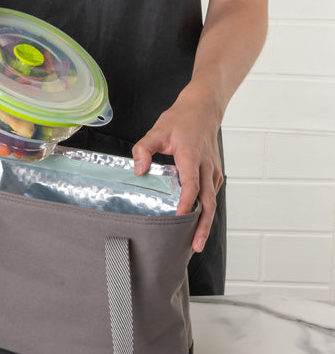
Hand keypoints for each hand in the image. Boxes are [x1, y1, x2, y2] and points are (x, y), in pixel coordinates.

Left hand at [131, 86, 223, 252]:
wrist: (204, 107)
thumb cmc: (180, 119)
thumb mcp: (156, 130)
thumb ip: (143, 149)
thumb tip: (138, 170)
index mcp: (192, 156)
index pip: (191, 184)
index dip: (187, 202)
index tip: (180, 218)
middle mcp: (207, 167)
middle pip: (208, 201)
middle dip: (203, 226)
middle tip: (195, 246)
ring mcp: (213, 171)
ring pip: (212, 201)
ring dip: (206, 223)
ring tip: (195, 243)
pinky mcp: (214, 174)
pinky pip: (212, 196)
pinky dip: (206, 212)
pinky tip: (197, 226)